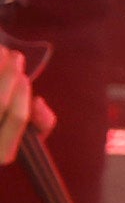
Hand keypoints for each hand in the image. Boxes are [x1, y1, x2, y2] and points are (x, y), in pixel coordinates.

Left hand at [0, 46, 45, 166]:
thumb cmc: (3, 135)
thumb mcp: (28, 138)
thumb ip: (42, 123)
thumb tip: (38, 101)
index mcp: (3, 152)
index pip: (18, 118)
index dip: (23, 94)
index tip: (26, 77)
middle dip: (8, 76)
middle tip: (15, 55)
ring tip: (0, 50)